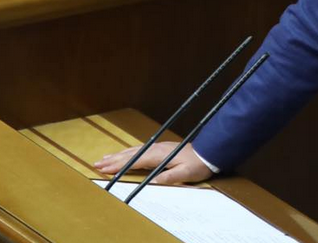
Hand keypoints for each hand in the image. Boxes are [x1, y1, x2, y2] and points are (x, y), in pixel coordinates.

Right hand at [94, 142, 212, 184]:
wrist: (209, 152)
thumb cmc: (198, 165)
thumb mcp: (185, 174)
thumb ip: (169, 177)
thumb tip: (152, 182)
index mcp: (159, 155)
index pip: (134, 161)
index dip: (118, 165)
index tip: (103, 169)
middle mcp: (156, 149)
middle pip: (130, 154)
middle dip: (113, 159)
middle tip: (96, 164)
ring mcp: (158, 147)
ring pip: (134, 150)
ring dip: (119, 154)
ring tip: (105, 158)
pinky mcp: (162, 148)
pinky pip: (140, 149)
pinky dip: (129, 151)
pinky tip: (125, 153)